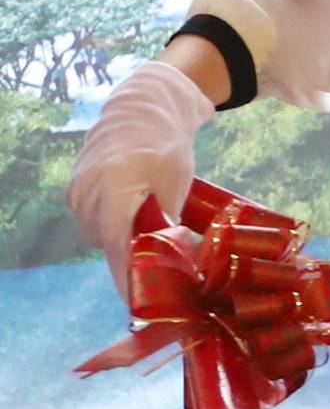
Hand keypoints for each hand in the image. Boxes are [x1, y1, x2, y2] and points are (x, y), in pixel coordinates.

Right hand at [69, 58, 212, 283]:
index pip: (118, 245)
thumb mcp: (177, 183)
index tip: (138, 299)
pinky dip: (111, 227)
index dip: (127, 275)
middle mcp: (87, 191)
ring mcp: (76, 190)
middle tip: (158, 274)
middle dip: (130, 260)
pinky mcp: (73, 190)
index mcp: (115, 188)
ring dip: (121, 241)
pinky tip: (132, 222)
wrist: (143, 108)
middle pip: (108, 244)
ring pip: (98, 235)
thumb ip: (167, 220)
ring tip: (149, 241)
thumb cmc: (167, 145)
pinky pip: (91, 221)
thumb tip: (173, 259)